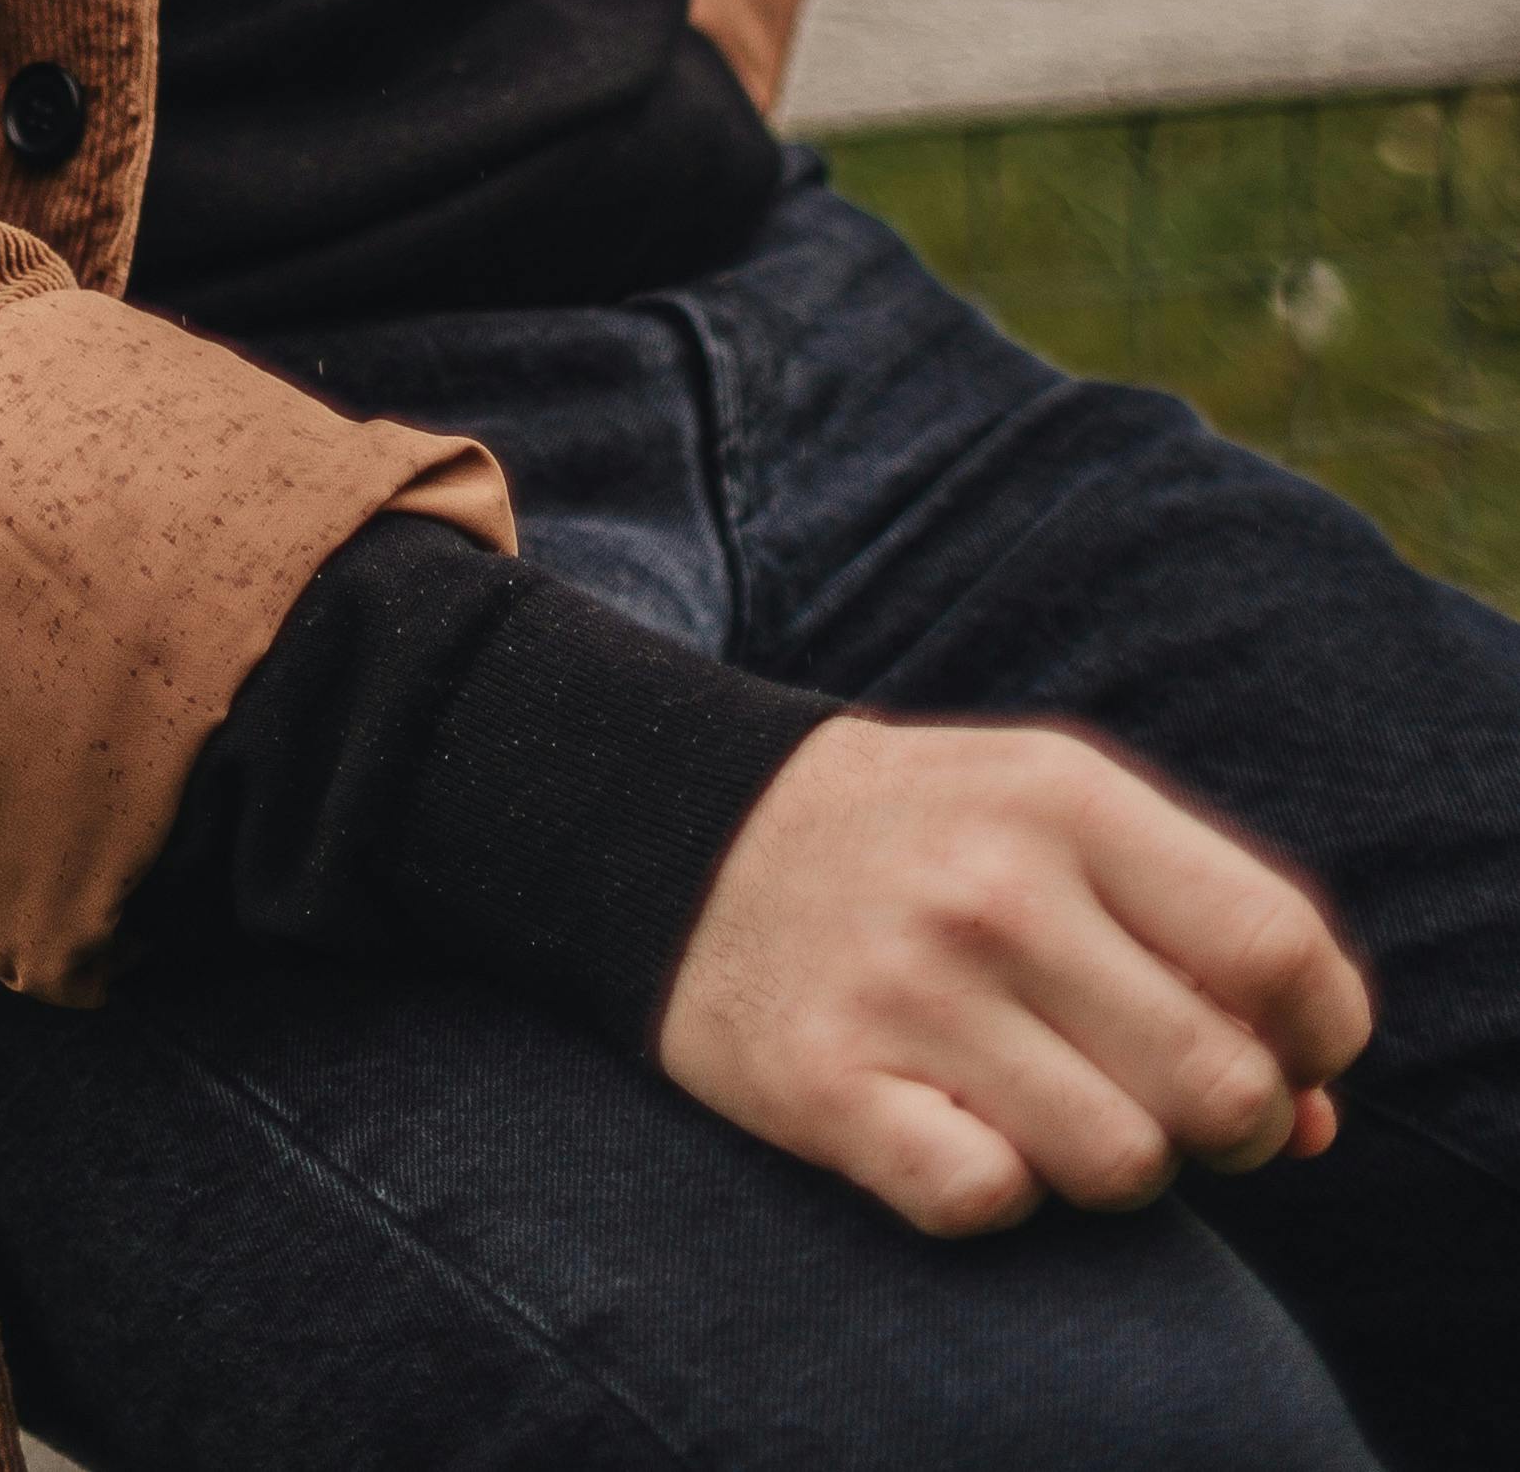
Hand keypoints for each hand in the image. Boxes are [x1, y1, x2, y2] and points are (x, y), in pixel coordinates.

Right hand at [656, 712, 1369, 1236]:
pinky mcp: (829, 1083)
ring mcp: (908, 988)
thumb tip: (1322, 1125)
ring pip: (1125, 1168)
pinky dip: (994, 1188)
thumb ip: (1202, 943)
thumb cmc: (919, 836)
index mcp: (1066, 798)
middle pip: (1226, 1090)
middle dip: (1233, 1128)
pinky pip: (992, 1204)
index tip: (1284, 1053)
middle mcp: (994, 888)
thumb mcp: (1058, 824)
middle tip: (1171, 1099)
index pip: (1282, 951)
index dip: (1320, 1036)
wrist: (679, 826)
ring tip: (1050, 1102)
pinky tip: (952, 1121)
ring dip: (1110, 1162)